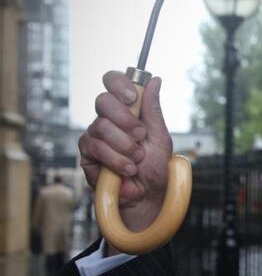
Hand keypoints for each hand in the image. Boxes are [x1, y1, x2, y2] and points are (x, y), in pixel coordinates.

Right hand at [78, 71, 172, 231]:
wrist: (147, 196)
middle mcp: (108, 120)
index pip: (113, 82)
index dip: (118, 83)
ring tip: (137, 159)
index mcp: (127, 110)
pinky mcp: (86, 154)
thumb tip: (154, 80)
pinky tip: (127, 169)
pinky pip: (95, 147)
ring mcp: (95, 136)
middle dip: (125, 119)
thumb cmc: (155, 167)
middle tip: (140, 136)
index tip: (131, 96)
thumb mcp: (160, 137)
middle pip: (103, 101)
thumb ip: (153, 110)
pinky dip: (116, 160)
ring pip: (100, 126)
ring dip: (125, 145)